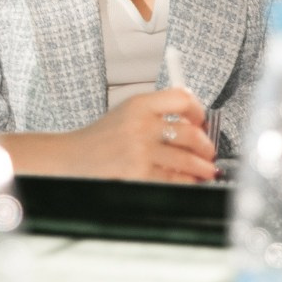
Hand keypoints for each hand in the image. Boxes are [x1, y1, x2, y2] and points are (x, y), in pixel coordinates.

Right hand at [2, 88, 217, 183]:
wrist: (72, 158)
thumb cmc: (101, 138)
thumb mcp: (126, 112)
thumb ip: (157, 113)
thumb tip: (195, 123)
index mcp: (139, 104)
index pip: (182, 99)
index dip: (199, 111)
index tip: (202, 121)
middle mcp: (140, 124)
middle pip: (190, 133)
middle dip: (206, 146)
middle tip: (209, 152)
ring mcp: (139, 150)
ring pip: (186, 160)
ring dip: (202, 168)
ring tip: (206, 171)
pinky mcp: (138, 174)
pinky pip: (173, 180)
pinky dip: (186, 183)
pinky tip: (189, 182)